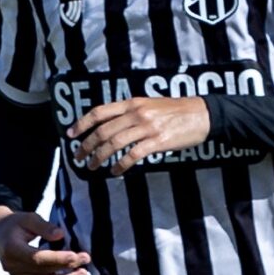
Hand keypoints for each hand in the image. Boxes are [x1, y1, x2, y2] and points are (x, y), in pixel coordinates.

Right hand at [0, 207, 88, 274]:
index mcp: (12, 250)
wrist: (0, 234)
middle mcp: (13, 267)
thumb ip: (43, 226)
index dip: (58, 259)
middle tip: (86, 260)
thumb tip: (60, 235)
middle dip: (67, 268)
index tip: (76, 255)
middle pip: (43, 274)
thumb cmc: (16, 224)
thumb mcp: (28, 218)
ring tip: (82, 274)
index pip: (37, 258)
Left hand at [68, 96, 208, 174]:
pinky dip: (120, 165)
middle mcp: (137, 113)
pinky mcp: (158, 141)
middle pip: (103, 131)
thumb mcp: (150, 104)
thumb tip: (110, 126)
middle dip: (86, 146)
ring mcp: (147, 127)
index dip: (82, 124)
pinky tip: (115, 171)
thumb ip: (130, 112)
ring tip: (92, 166)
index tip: (70, 135)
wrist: (203, 114)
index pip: (99, 112)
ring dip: (99, 157)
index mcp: (132, 103)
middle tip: (78, 157)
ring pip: (114, 144)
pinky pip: (133, 155)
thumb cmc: (176, 111)